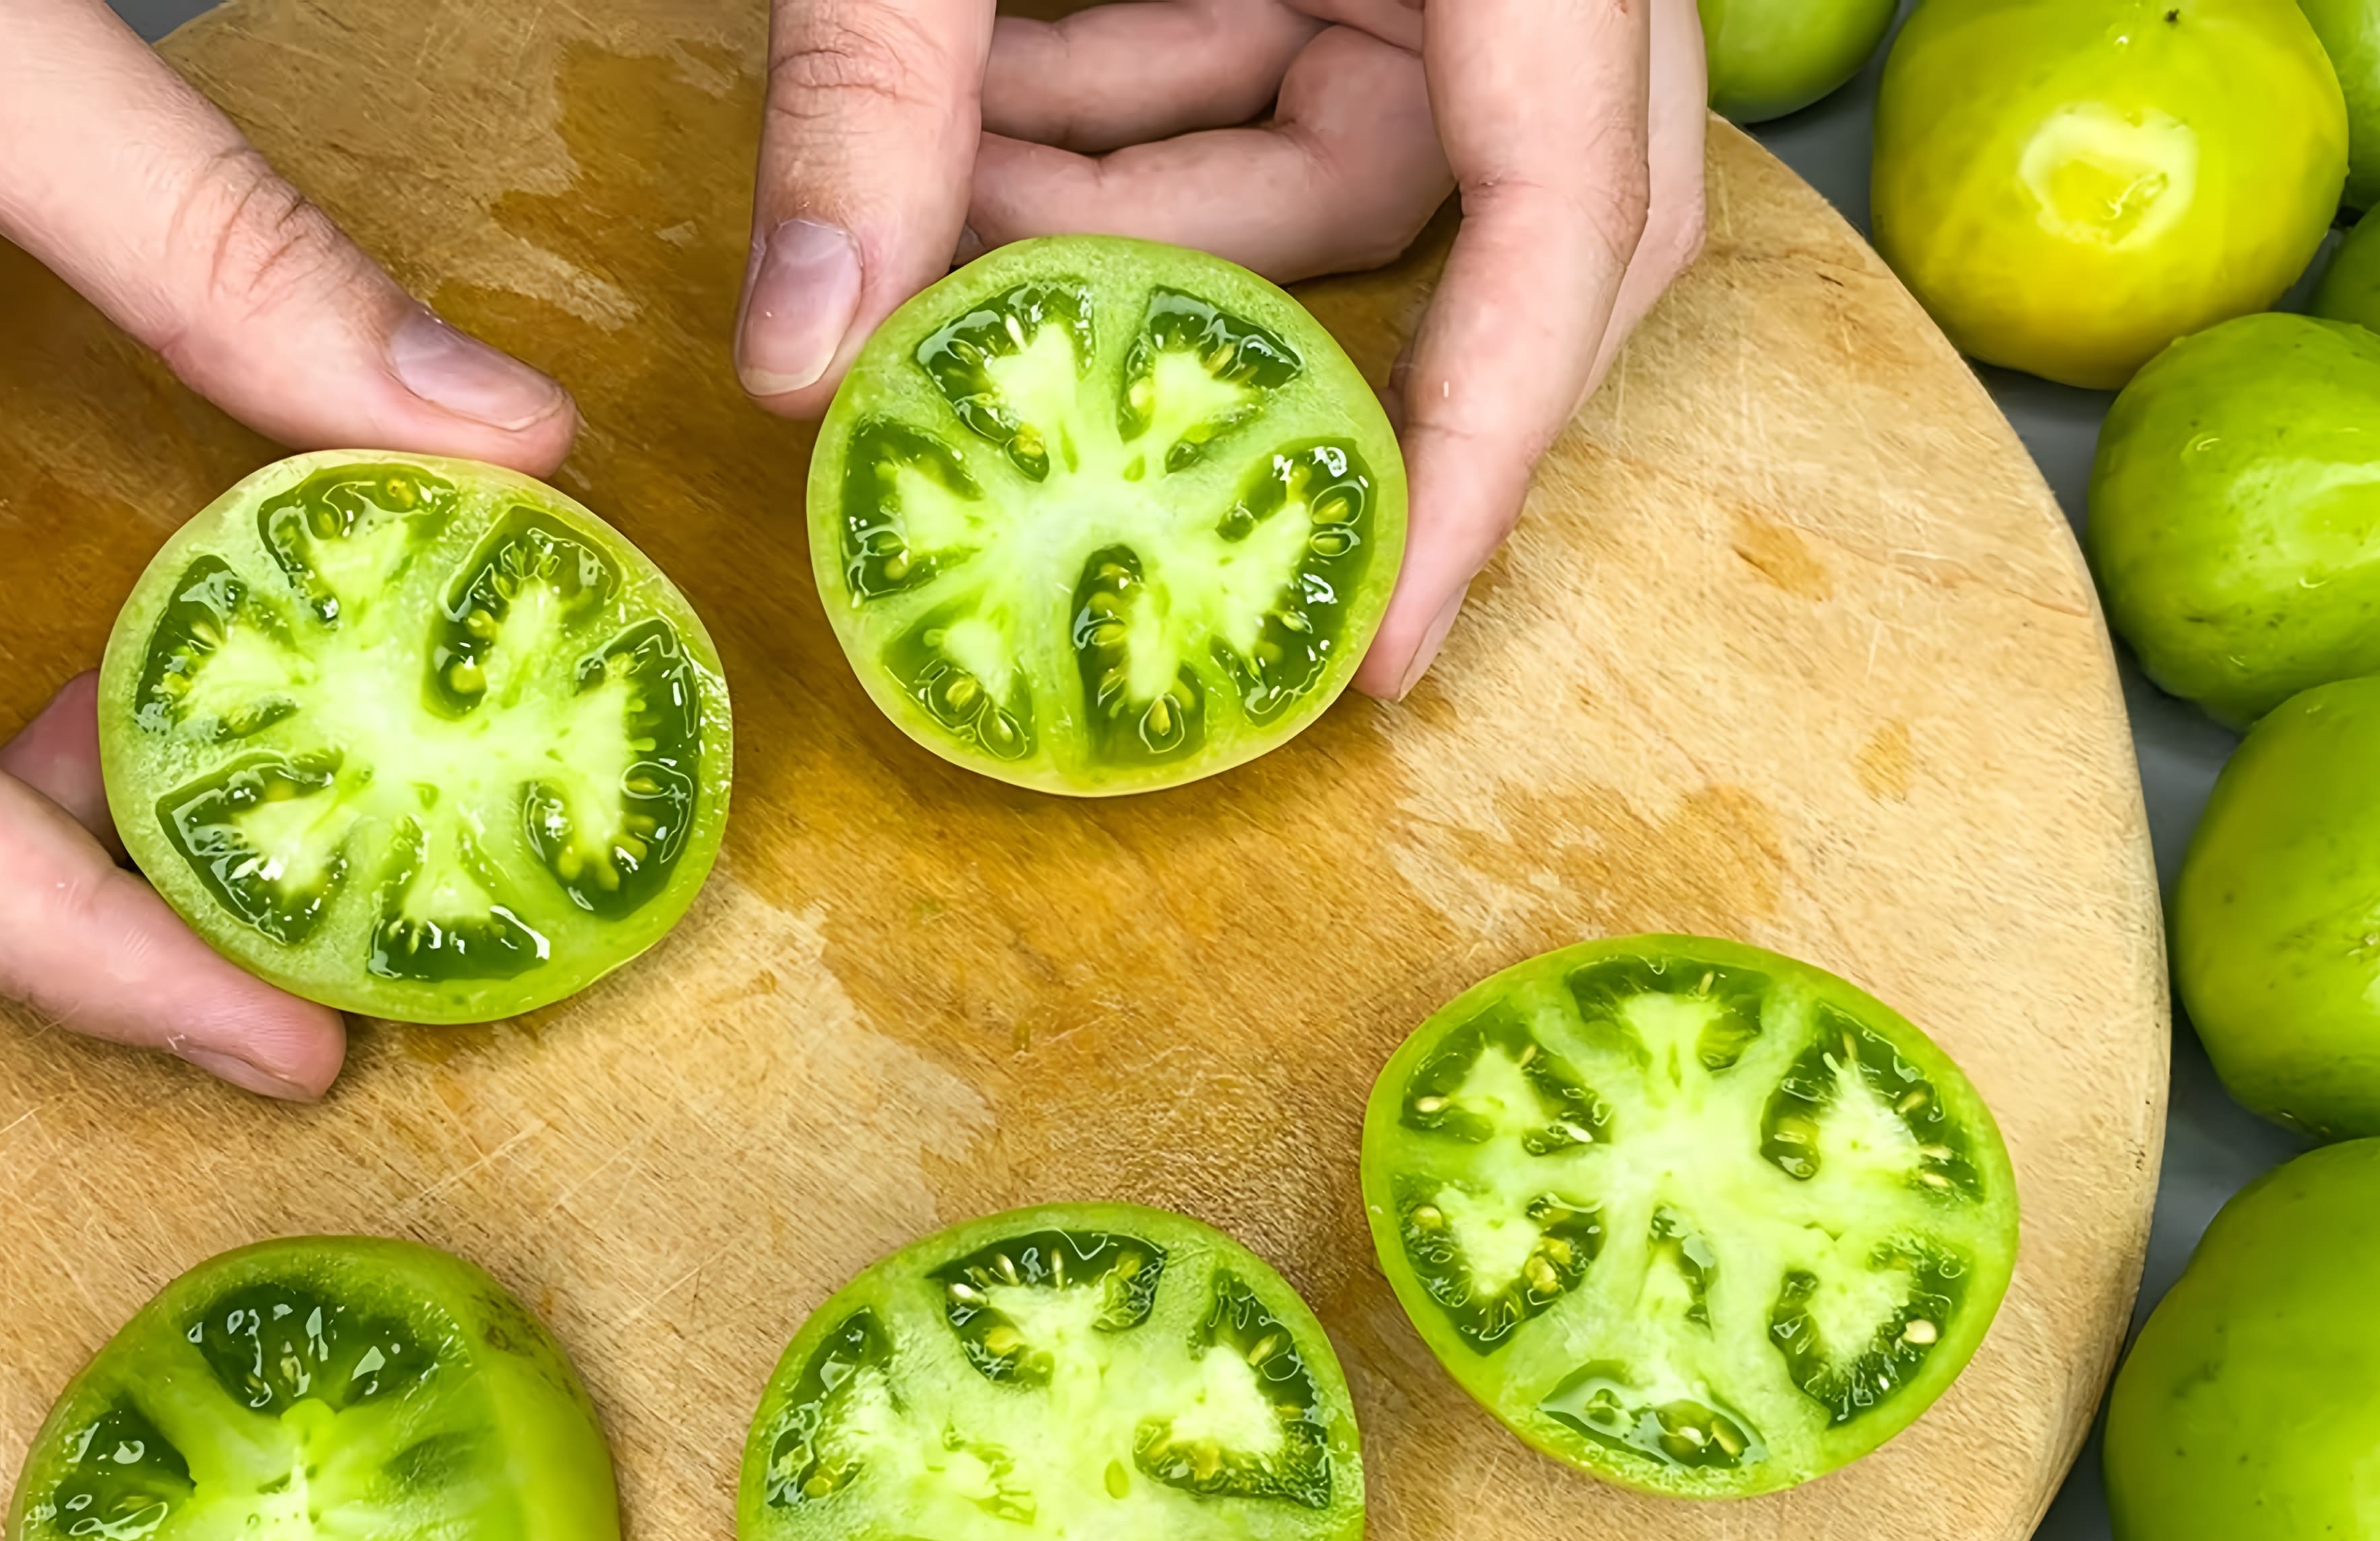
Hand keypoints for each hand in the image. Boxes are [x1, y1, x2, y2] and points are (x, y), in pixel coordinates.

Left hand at [730, 0, 1708, 699]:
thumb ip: (875, 79)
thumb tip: (800, 360)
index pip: (1579, 218)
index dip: (1487, 442)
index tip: (1386, 642)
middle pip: (1527, 220)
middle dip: (1283, 333)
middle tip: (1112, 450)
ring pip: (1373, 147)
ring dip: (1152, 209)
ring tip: (956, 203)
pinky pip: (1310, 54)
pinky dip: (1147, 107)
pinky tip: (988, 116)